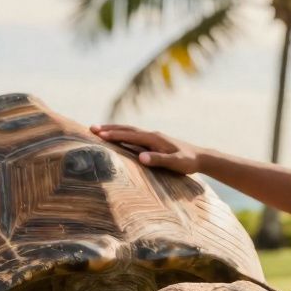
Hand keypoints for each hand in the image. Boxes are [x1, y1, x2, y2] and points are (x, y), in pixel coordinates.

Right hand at [90, 124, 204, 174]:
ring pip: (129, 130)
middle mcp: (152, 134)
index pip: (130, 135)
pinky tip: (117, 137)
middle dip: (109, 128)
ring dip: (114, 129)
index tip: (98, 134)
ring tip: (98, 130)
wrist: (200, 157)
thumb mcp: (175, 163)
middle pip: (127, 129)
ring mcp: (153, 137)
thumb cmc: (188, 162)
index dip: (114, 134)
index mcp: (154, 138)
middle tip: (90, 128)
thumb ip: (159, 160)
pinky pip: (134, 135)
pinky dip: (122, 134)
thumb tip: (141, 158)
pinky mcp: (154, 141)